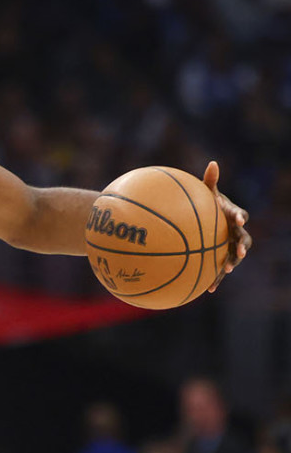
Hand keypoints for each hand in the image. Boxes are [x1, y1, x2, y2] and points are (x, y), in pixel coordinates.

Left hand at [202, 161, 251, 292]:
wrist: (208, 221)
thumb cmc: (208, 204)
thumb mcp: (208, 192)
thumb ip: (210, 181)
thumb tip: (213, 163)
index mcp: (233, 215)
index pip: (239, 215)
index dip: (240, 216)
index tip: (239, 218)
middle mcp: (236, 232)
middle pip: (244, 239)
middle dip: (243, 245)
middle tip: (242, 251)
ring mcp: (230, 245)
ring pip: (235, 256)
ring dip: (233, 262)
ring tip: (228, 269)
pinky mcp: (222, 257)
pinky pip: (219, 269)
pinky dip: (216, 279)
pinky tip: (208, 290)